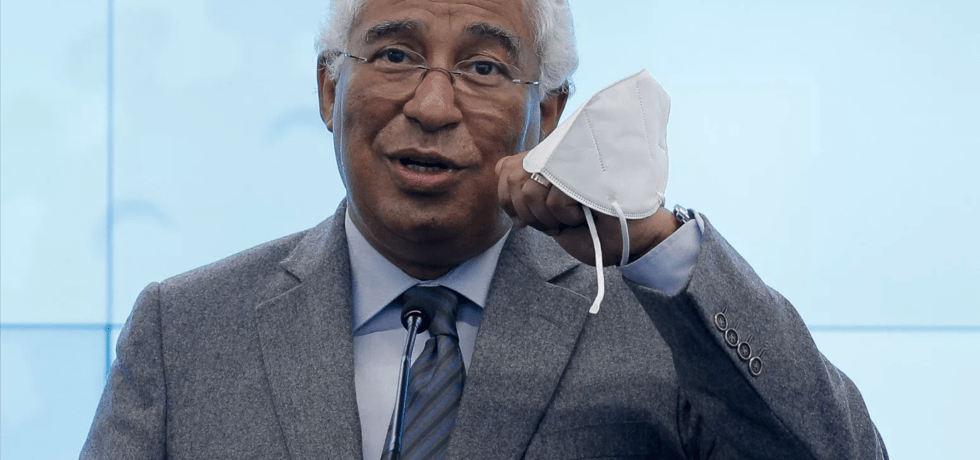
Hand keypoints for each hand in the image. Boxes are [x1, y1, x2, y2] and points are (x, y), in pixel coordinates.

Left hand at [496, 151, 680, 266]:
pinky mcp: (585, 171)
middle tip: (550, 223)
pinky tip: (584, 215)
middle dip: (526, 212)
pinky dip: (566, 217)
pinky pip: (554, 200)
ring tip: (570, 219)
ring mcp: (572, 160)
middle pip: (512, 178)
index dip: (506, 198)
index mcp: (548, 162)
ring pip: (530, 191)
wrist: (627, 241)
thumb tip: (502, 177)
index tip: (524, 220)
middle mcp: (558, 154)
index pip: (503, 167)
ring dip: (547, 218)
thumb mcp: (547, 214)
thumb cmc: (591, 230)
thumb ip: (525, 194)